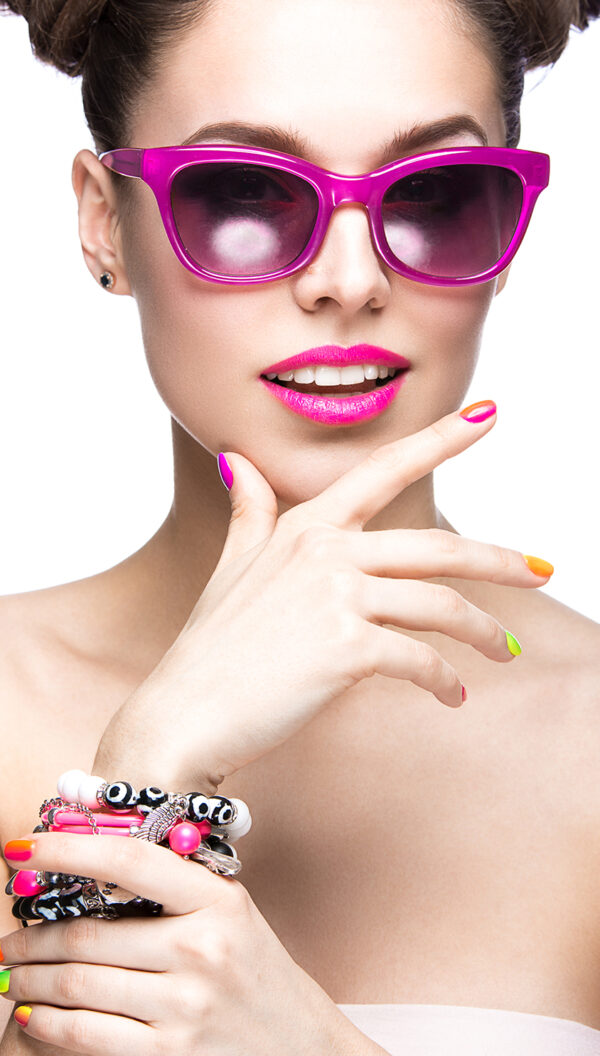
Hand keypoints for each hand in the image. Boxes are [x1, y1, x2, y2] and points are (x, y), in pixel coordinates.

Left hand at [1, 831, 355, 1055]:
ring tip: (12, 975)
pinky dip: (49, 1024)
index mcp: (215, 900)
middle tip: (6, 937)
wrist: (301, 1045)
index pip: (127, 860)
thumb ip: (172, 888)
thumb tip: (86, 865)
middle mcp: (201, 948)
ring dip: (32, 981)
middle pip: (90, 935)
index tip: (20, 848)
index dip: (66, 850)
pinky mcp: (170, 1053)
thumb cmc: (254, 969)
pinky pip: (89, 1034)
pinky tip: (32, 1015)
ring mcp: (185, 1005)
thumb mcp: (229, 912)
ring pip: (80, 985)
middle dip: (32, 937)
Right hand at [93, 403, 551, 790]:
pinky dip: (444, 681)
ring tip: (501, 652)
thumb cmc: (211, 645)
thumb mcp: (233, 567)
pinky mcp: (345, 649)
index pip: (385, 468)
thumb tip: (238, 462)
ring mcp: (336, 597)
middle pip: (439, 547)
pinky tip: (453, 697)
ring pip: (440, 606)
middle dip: (501, 559)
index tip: (490, 413)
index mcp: (306, 525)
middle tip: (543, 571)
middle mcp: (325, 550)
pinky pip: (420, 660)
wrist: (183, 713)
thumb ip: (249, 512)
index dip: (442, 437)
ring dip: (481, 633)